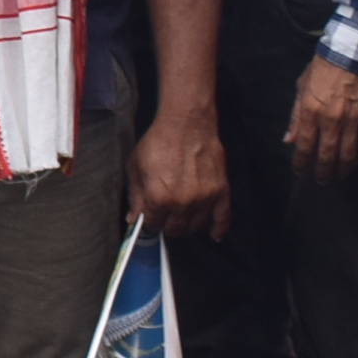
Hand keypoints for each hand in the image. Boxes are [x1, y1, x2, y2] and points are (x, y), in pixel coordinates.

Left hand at [126, 101, 230, 239]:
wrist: (186, 123)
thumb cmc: (159, 141)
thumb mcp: (136, 167)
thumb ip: (135, 196)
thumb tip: (134, 219)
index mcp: (159, 198)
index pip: (154, 224)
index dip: (150, 222)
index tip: (150, 219)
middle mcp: (182, 203)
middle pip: (175, 229)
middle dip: (167, 225)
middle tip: (165, 216)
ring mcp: (204, 199)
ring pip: (195, 227)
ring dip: (187, 226)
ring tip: (181, 218)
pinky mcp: (220, 191)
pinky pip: (222, 218)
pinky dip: (218, 229)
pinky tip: (214, 235)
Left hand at [284, 57, 357, 179]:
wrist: (353, 53)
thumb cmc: (324, 68)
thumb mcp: (302, 88)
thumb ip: (296, 117)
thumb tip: (289, 140)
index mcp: (311, 111)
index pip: (305, 146)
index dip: (302, 163)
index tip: (300, 171)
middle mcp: (332, 120)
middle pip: (327, 155)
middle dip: (322, 171)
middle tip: (321, 179)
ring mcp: (354, 121)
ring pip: (348, 155)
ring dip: (343, 169)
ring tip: (339, 174)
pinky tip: (356, 161)